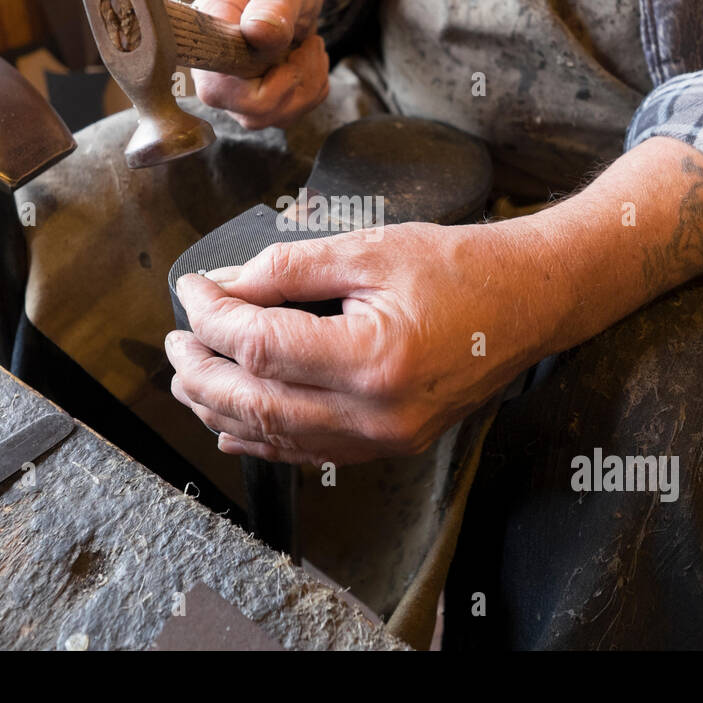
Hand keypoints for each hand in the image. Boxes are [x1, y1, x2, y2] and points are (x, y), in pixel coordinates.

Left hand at [163, 138, 702, 464]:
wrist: (530, 303)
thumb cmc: (460, 267)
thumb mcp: (370, 249)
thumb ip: (288, 269)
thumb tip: (223, 287)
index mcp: (374, 358)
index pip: (262, 348)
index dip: (212, 319)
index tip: (190, 291)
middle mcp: (377, 414)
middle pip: (257, 404)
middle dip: (201, 372)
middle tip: (173, 340)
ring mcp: (384, 439)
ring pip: (275, 437)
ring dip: (221, 407)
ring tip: (187, 375)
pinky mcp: (388, 447)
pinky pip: (308, 453)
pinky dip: (261, 438)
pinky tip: (229, 424)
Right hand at [191, 0, 335, 129]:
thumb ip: (272, 3)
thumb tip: (258, 33)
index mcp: (207, 37)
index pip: (218, 90)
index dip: (264, 81)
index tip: (286, 41)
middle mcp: (215, 71)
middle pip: (253, 113)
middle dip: (296, 81)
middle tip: (309, 44)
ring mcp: (236, 90)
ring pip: (275, 117)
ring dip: (309, 84)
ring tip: (312, 46)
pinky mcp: (257, 100)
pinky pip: (291, 114)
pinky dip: (313, 89)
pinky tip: (309, 59)